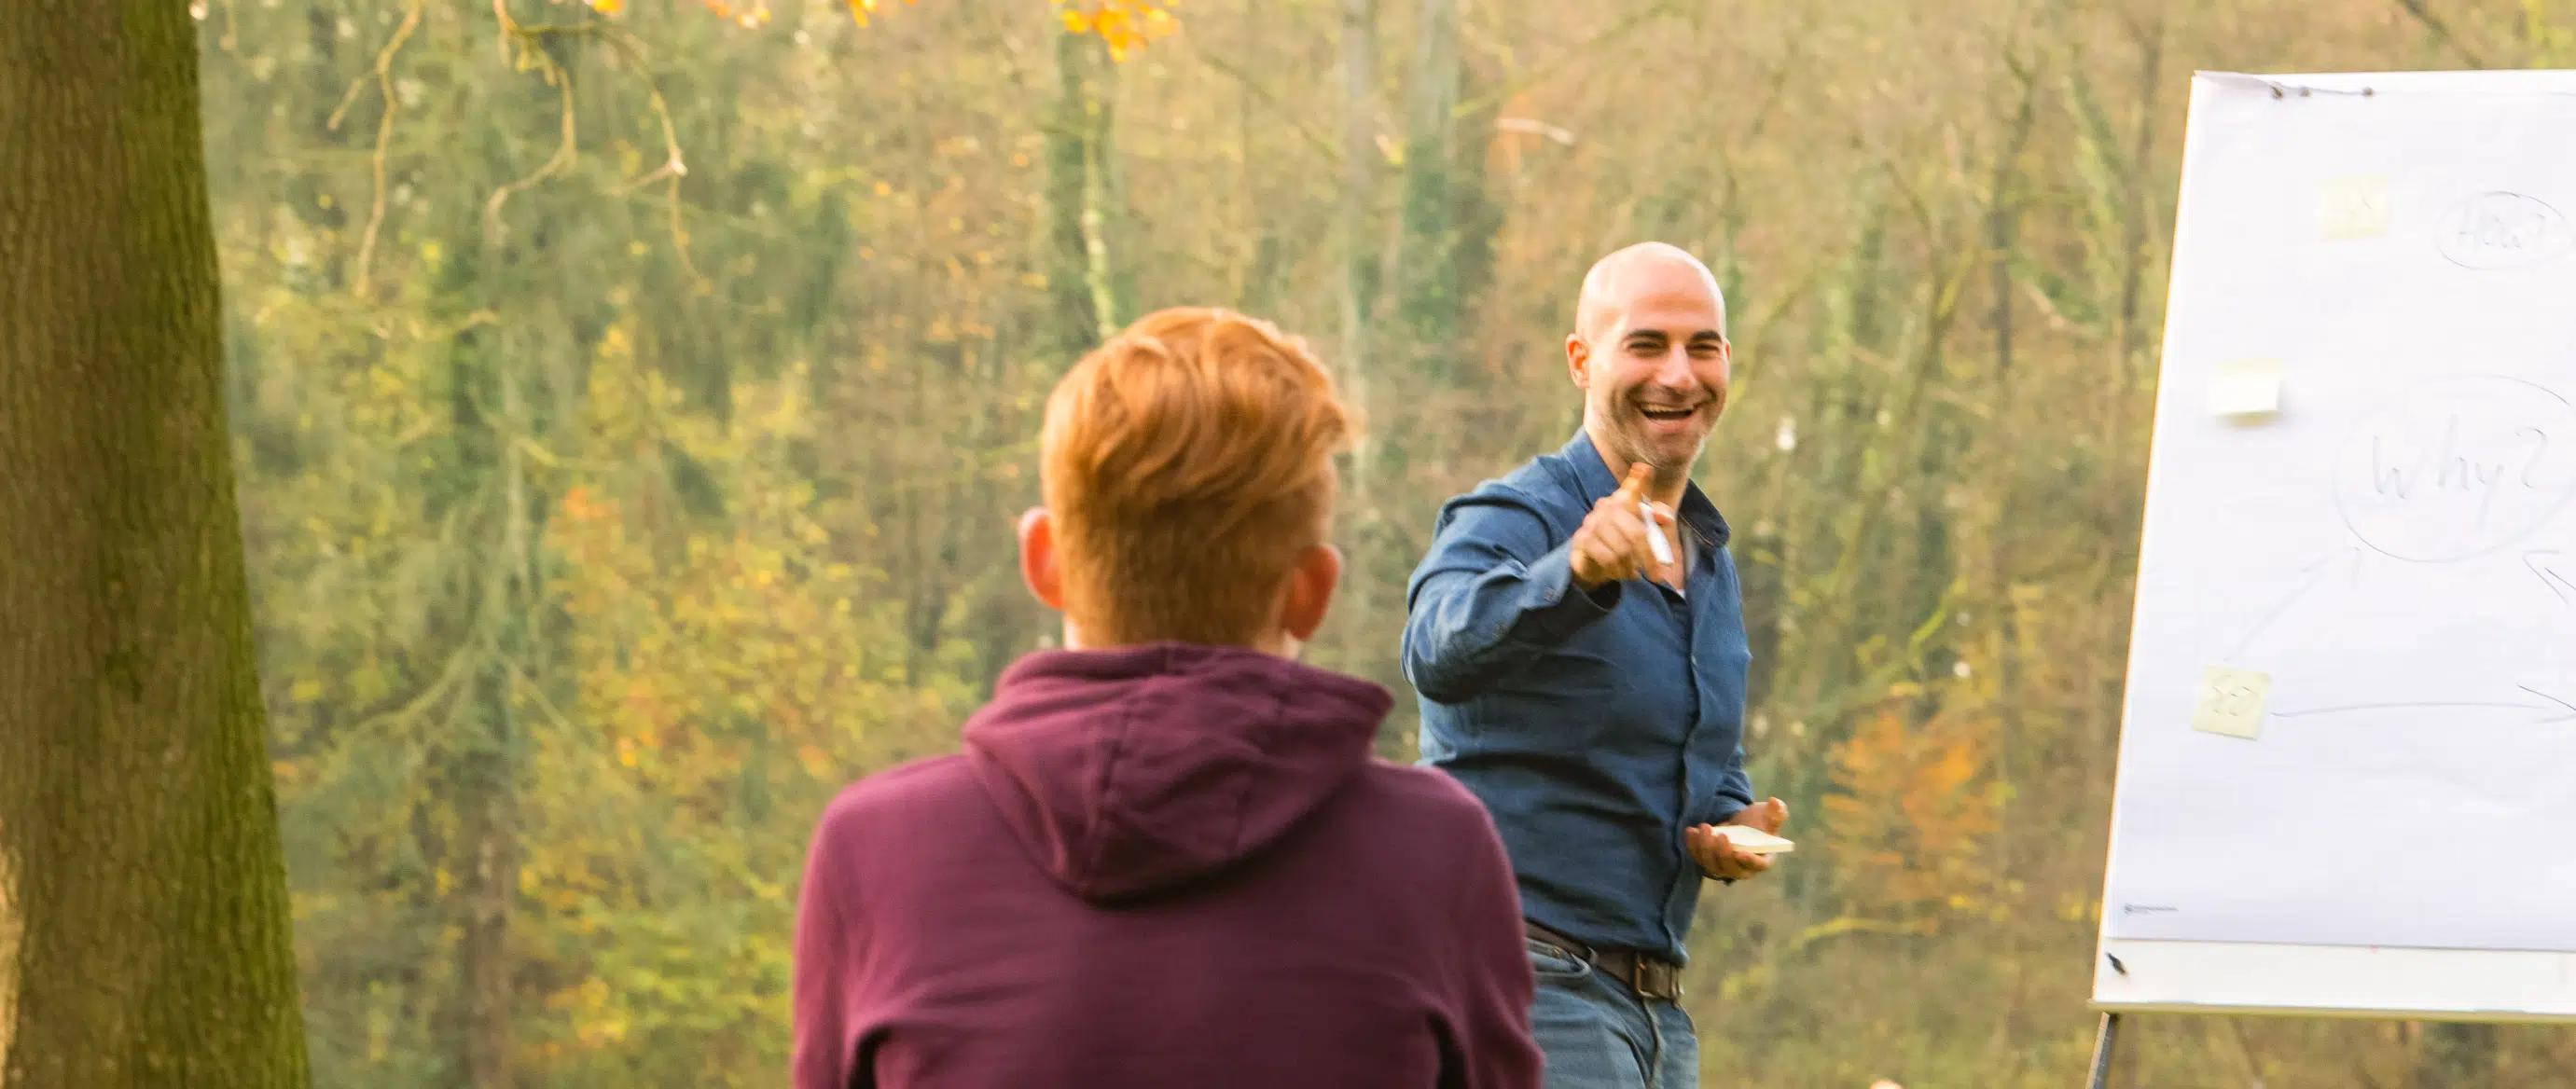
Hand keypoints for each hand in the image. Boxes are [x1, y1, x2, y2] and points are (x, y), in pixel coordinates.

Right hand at [1570, 464, 1670, 589]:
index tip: (1644, 469)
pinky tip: (1618, 573)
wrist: (1592, 563)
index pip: (1633, 487)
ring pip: (1623, 549)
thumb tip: (1664, 518)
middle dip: (1649, 557)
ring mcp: (1593, 521)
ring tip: (1633, 573)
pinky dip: (1617, 570)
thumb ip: (1657, 521)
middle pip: (1637, 533)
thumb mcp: (1644, 532)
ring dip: (1631, 567)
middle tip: (1656, 575)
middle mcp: (1607, 506)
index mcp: (1625, 501)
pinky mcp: (1583, 538)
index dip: (1639, 480)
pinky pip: (1607, 557)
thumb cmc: (1622, 542)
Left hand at [1686, 797, 1788, 881]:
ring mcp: (1724, 868)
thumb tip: (1775, 802)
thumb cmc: (1760, 822)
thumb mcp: (1769, 815)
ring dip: (1706, 848)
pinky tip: (1691, 830)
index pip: (1758, 865)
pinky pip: (1698, 857)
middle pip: (1731, 868)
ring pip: (1712, 865)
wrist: (1742, 824)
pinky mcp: (1709, 861)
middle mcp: (1743, 869)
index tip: (1739, 853)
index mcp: (1763, 859)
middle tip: (1719, 834)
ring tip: (1705, 827)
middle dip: (1723, 853)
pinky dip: (1693, 845)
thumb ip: (1776, 812)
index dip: (1749, 861)